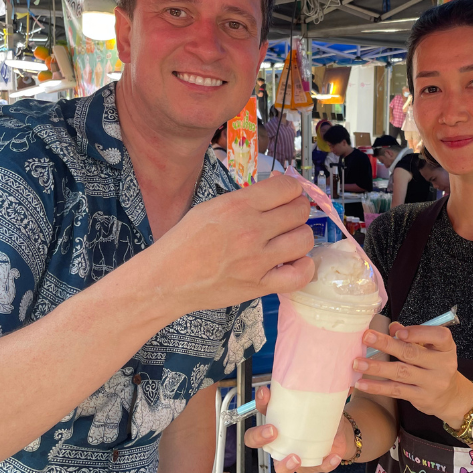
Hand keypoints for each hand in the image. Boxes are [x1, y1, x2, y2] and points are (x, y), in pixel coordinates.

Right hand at [143, 174, 314, 316]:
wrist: (167, 279)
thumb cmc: (185, 242)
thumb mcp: (210, 207)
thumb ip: (244, 200)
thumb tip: (275, 193)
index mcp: (237, 206)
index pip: (287, 187)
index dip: (291, 189)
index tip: (286, 195)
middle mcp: (251, 230)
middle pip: (299, 211)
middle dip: (297, 210)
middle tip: (287, 216)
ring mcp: (258, 259)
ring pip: (304, 239)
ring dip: (300, 236)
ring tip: (287, 239)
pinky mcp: (260, 285)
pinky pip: (299, 275)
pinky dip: (303, 267)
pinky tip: (294, 262)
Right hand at [243, 387, 348, 472]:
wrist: (341, 430)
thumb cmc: (322, 413)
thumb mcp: (318, 398)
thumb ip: (315, 387)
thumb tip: (320, 367)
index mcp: (278, 419)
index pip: (261, 410)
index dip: (260, 402)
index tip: (266, 393)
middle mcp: (280, 440)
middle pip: (255, 442)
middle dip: (259, 437)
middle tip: (273, 431)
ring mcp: (293, 455)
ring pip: (281, 468)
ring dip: (285, 464)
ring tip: (296, 457)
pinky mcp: (311, 464)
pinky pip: (316, 467)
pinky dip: (325, 463)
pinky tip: (333, 456)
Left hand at [353, 323, 472, 428]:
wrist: (450, 397)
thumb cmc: (435, 365)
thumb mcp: (430, 348)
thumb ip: (413, 336)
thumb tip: (392, 326)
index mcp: (446, 348)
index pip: (439, 336)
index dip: (418, 333)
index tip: (398, 332)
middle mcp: (443, 365)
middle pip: (412, 353)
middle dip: (387, 345)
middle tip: (366, 337)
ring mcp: (432, 383)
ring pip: (401, 373)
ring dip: (377, 367)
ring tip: (358, 363)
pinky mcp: (421, 398)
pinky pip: (396, 391)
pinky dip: (378, 387)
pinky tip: (362, 384)